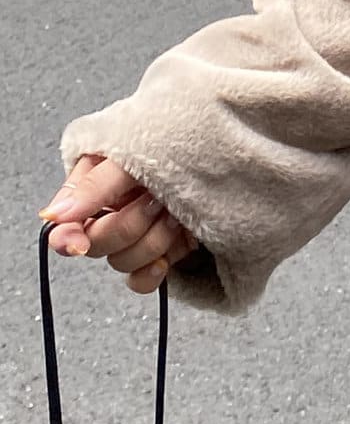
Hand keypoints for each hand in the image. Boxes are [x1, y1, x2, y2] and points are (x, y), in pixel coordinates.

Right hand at [40, 155, 199, 293]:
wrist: (221, 152)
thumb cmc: (175, 141)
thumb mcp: (130, 154)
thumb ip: (94, 186)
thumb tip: (53, 216)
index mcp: (91, 189)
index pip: (64, 224)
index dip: (67, 238)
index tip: (78, 243)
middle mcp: (109, 215)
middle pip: (95, 246)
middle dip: (127, 226)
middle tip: (153, 200)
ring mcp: (136, 237)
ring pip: (122, 262)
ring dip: (151, 240)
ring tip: (173, 211)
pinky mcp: (160, 254)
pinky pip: (140, 282)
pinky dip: (151, 274)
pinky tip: (165, 259)